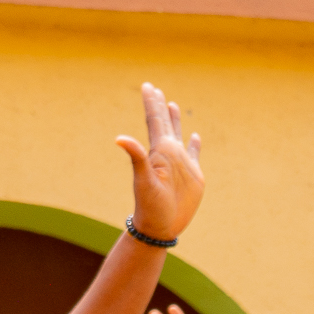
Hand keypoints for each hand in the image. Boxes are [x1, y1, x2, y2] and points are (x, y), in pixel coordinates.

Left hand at [117, 82, 204, 242]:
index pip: (154, 121)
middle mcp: (168, 153)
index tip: (147, 86)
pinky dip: (194, 145)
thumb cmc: (150, 205)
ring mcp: (181, 163)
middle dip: (159, 106)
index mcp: (158, 151)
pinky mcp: (193, 175)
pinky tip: (194, 137)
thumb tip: (119, 138)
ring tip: (172, 104)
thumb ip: (136, 157)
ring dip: (175, 120)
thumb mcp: (143, 180)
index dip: (151, 103)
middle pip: (164, 124)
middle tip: (155, 90)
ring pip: (178, 135)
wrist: (161, 226)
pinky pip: (194, 154)